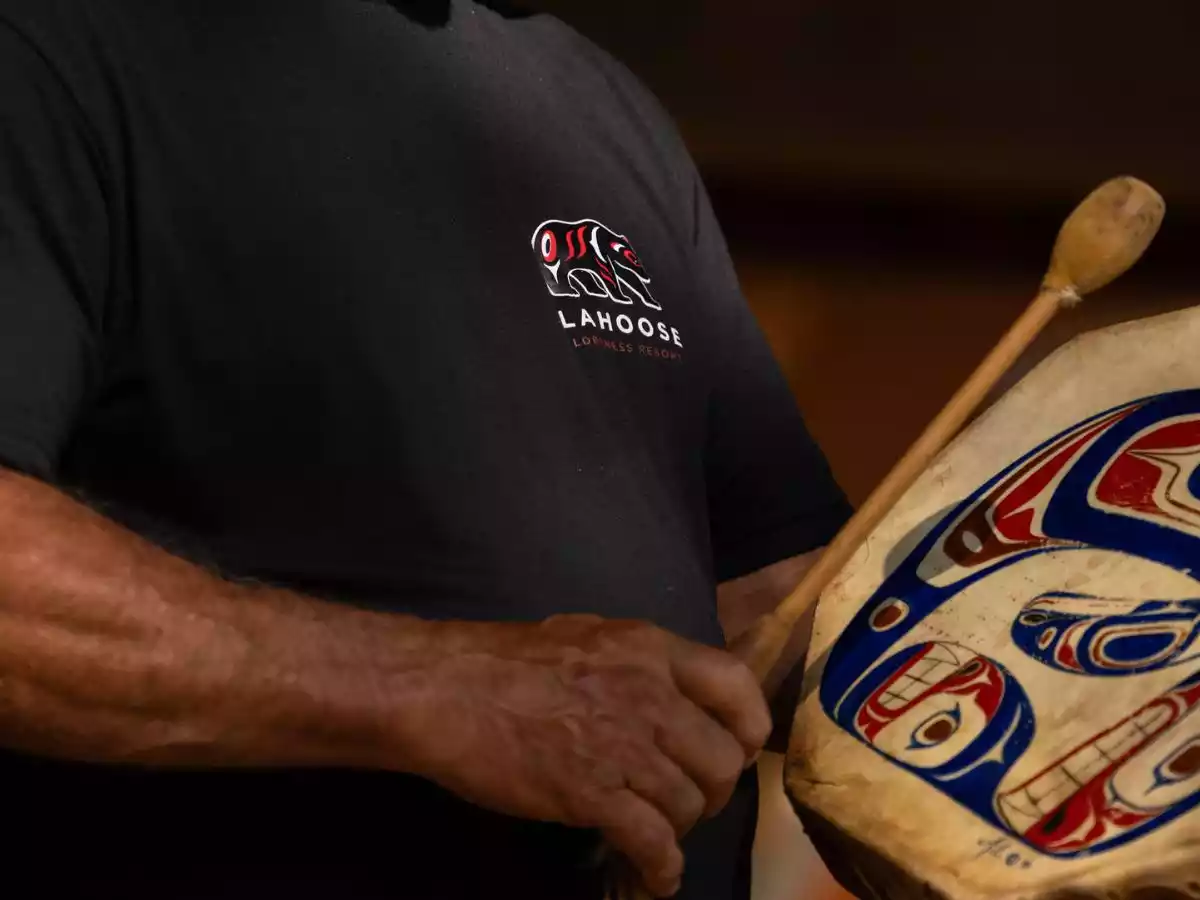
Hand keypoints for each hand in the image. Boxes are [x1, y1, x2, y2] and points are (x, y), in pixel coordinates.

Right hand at [403, 614, 771, 896]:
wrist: (446, 689)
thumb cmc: (502, 660)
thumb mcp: (585, 637)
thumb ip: (634, 664)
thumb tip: (663, 689)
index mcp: (649, 649)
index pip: (736, 686)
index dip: (748, 727)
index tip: (736, 749)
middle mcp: (650, 695)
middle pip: (723, 758)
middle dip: (713, 789)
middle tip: (689, 799)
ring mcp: (624, 746)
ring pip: (691, 804)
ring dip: (680, 828)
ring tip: (658, 835)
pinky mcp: (593, 795)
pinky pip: (654, 843)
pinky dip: (661, 868)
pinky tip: (654, 877)